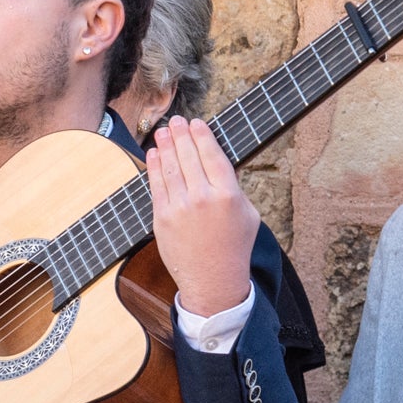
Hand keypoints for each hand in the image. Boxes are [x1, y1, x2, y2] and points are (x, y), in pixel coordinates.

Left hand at [146, 117, 254, 319]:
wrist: (213, 281)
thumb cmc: (234, 247)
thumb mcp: (248, 214)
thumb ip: (234, 187)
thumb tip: (216, 164)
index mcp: (228, 195)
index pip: (212, 154)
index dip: (202, 135)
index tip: (196, 123)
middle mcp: (203, 198)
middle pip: (189, 155)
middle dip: (181, 134)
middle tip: (177, 121)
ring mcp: (180, 208)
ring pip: (170, 167)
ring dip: (166, 145)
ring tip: (163, 132)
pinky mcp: (163, 218)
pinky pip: (156, 185)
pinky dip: (154, 166)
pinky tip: (155, 154)